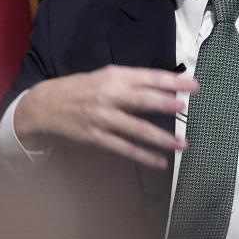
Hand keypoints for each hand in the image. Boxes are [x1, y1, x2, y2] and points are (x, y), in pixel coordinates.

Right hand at [14, 65, 197, 168]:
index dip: (172, 82)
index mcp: (114, 77)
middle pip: (143, 100)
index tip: (193, 86)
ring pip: (136, 128)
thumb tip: (163, 89)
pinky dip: (143, 156)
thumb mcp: (105, 77)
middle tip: (187, 108)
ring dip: (161, 137)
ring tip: (182, 144)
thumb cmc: (80, 88)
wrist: (45, 105)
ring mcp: (102, 118)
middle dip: (167, 104)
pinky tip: (160, 162)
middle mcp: (109, 95)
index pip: (148, 77)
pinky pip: (123, 148)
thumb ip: (131, 83)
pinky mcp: (96, 137)